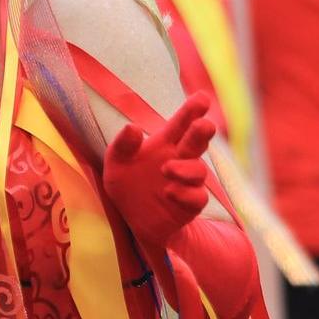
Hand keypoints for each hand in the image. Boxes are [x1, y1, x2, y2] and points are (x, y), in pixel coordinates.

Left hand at [105, 95, 217, 251]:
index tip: (201, 98)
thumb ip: (121, 146)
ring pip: (199, 170)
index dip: (193, 109)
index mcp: (165, 143)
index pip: (182, 122)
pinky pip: (197, 197)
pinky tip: (169, 192)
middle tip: (203, 124)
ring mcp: (188, 181)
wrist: (135, 220)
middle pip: (198, 140)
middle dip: (203, 130)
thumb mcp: (116, 164)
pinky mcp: (190, 204)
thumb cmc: (128, 185)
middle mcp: (181, 158)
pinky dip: (185, 193)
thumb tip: (131, 127)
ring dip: (186, 168)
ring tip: (167, 169)